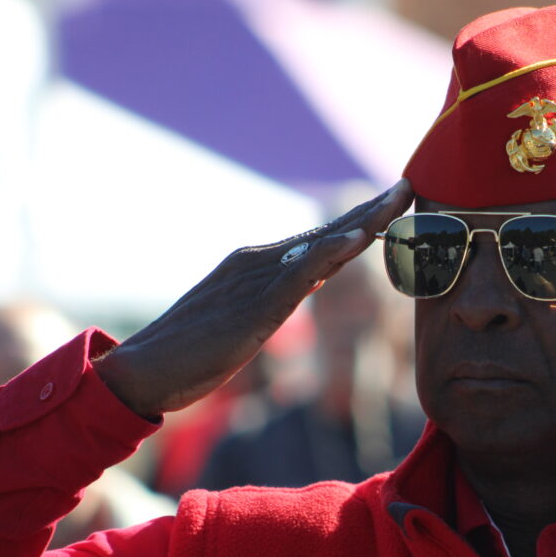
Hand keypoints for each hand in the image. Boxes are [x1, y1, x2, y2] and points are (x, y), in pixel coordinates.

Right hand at [94, 179, 413, 417]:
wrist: (145, 371)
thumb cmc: (194, 350)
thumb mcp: (253, 315)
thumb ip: (286, 290)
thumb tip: (321, 275)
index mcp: (260, 264)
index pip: (321, 237)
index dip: (361, 219)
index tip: (396, 202)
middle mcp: (261, 261)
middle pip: (328, 231)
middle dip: (372, 209)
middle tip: (410, 185)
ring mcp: (257, 279)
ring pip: (321, 244)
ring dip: (364, 220)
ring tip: (398, 199)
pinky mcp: (254, 306)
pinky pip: (299, 273)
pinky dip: (330, 252)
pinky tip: (358, 239)